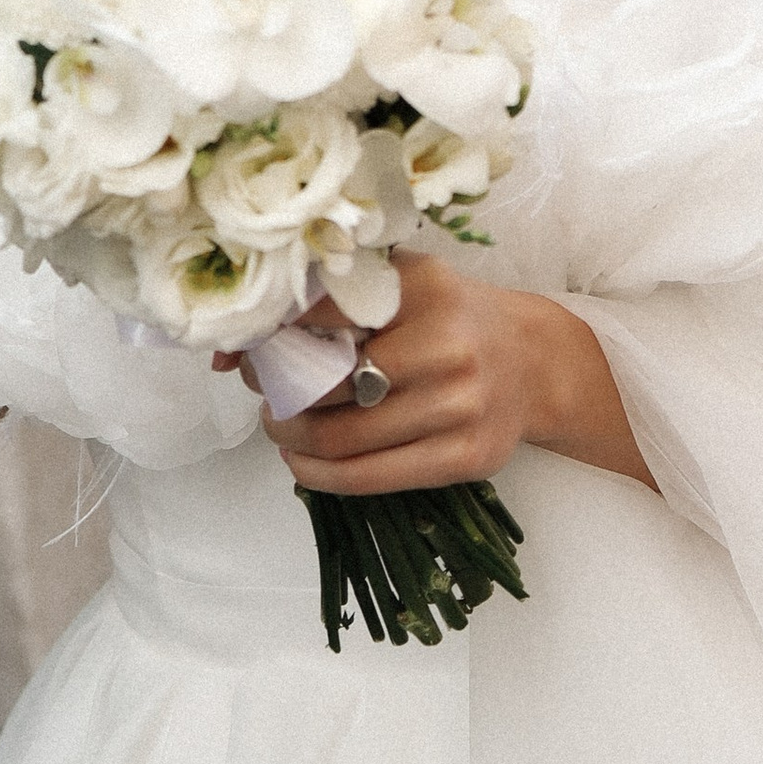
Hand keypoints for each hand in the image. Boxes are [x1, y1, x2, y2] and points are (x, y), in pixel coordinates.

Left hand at [258, 251, 555, 497]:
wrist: (533, 363)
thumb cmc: (449, 318)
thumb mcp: (402, 285)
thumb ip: (328, 301)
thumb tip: (229, 351)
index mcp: (424, 289)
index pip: (323, 312)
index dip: (273, 333)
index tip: (254, 343)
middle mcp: (446, 346)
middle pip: (325, 384)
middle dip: (277, 390)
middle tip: (267, 388)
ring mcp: (460, 406)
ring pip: (341, 438)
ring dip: (290, 437)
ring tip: (281, 425)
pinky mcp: (464, 458)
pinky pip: (369, 478)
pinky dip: (318, 475)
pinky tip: (303, 460)